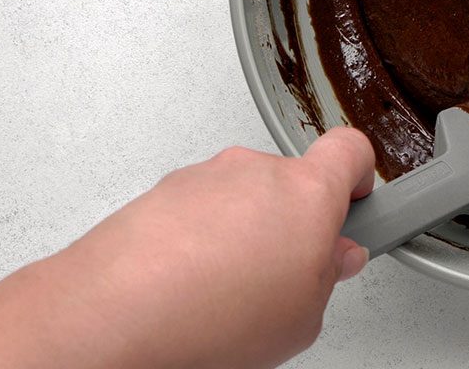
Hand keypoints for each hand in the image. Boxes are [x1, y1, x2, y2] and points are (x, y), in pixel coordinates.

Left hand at [0, 127, 374, 368]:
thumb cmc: (209, 315)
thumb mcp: (302, 319)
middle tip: (285, 274)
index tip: (354, 203)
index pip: (351, 150)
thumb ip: (326, 279)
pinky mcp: (158, 194)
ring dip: (241, 233)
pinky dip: (196, 241)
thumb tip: (330, 264)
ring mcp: (203, 178)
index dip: (358, 176)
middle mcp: (255, 170)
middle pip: (291, 181)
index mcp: (307, 191)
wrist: (110, 316)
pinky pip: (194, 212)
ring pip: (240, 197)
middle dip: (292, 223)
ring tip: (226, 294)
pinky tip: (187, 290)